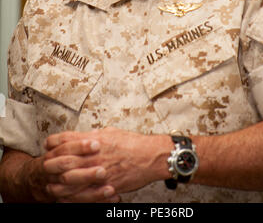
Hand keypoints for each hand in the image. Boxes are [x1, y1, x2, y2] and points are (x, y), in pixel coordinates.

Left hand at [44, 127, 170, 200]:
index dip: (54, 141)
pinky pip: (85, 193)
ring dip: (58, 183)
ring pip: (71, 179)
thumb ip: (95, 135)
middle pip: (64, 159)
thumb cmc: (133, 143)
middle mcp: (95, 154)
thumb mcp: (111, 132)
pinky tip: (67, 197)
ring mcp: (99, 171)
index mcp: (95, 139)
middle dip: (51, 163)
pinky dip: (73, 197)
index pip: (67, 138)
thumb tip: (83, 136)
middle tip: (45, 165)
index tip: (48, 144)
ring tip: (51, 185)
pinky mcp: (106, 185)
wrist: (150, 156)